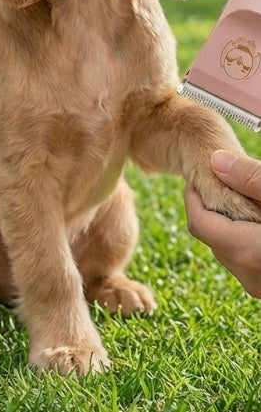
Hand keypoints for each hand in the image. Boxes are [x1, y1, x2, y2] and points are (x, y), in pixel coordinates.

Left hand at [185, 150, 260, 297]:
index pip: (197, 221)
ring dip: (232, 224)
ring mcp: (260, 287)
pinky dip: (247, 239)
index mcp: (246, 251)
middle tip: (223, 182)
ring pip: (230, 248)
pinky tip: (258, 220)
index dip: (193, 195)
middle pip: (212, 235)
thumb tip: (215, 160)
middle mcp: (248, 276)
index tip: (199, 174)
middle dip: (214, 207)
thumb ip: (250, 179)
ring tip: (245, 200)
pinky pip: (248, 260)